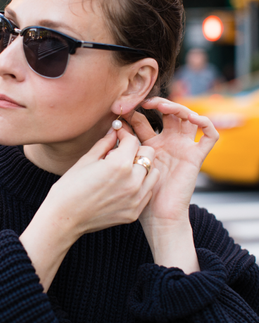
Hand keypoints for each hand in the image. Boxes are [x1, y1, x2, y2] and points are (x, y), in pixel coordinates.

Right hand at [43, 127, 158, 236]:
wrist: (64, 218)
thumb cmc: (70, 187)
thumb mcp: (86, 160)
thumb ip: (104, 144)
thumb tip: (114, 131)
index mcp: (119, 165)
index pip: (133, 140)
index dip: (124, 134)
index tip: (118, 135)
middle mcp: (132, 181)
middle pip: (149, 153)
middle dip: (136, 149)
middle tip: (121, 152)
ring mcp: (135, 199)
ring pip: (153, 173)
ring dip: (142, 167)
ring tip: (124, 170)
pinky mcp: (134, 212)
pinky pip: (148, 192)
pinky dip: (141, 185)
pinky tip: (124, 185)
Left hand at [128, 97, 218, 272]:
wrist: (158, 219)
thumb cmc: (139, 196)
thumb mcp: (124, 167)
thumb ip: (119, 148)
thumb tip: (113, 127)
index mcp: (150, 147)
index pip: (143, 123)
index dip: (133, 115)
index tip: (120, 113)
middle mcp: (167, 145)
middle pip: (166, 116)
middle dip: (156, 105)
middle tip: (142, 103)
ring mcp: (183, 150)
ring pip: (187, 119)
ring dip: (177, 108)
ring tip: (161, 106)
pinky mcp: (196, 158)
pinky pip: (209, 136)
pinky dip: (205, 122)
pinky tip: (192, 117)